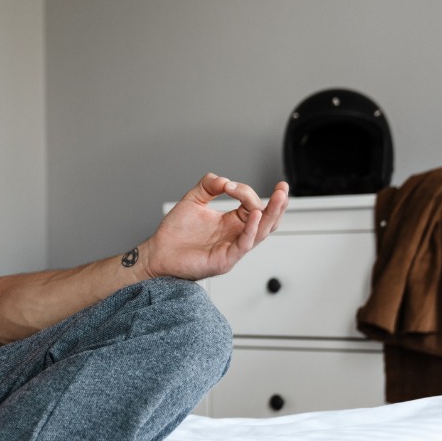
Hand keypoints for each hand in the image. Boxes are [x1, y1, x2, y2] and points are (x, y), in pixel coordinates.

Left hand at [143, 174, 288, 281]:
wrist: (158, 252)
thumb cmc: (175, 233)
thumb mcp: (193, 200)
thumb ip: (209, 185)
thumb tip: (225, 180)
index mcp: (231, 223)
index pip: (252, 205)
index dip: (244, 192)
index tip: (228, 186)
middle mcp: (235, 236)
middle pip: (266, 221)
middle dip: (277, 205)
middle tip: (283, 188)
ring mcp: (232, 249)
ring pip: (261, 233)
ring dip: (271, 215)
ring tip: (279, 198)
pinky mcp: (224, 260)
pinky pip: (244, 245)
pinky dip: (251, 230)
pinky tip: (254, 215)